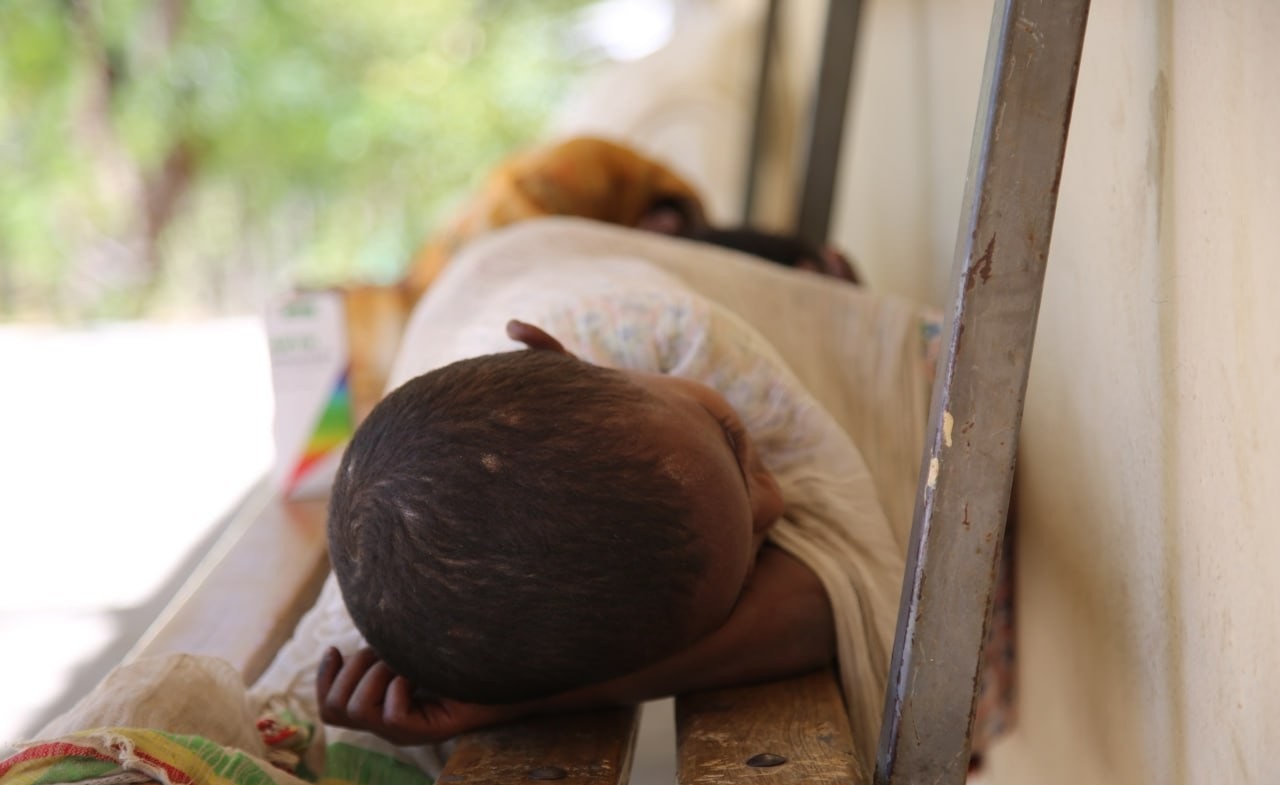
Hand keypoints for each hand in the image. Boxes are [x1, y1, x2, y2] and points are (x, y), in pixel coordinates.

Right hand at [316, 647, 517, 744]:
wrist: (505, 670)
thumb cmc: (459, 653)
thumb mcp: (408, 646)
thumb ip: (380, 648)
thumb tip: (338, 646)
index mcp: (379, 706)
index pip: (330, 709)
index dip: (323, 679)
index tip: (336, 648)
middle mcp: (389, 724)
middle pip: (334, 711)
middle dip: (350, 671)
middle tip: (383, 653)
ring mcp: (409, 732)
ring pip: (358, 712)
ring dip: (374, 675)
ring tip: (403, 661)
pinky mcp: (430, 732)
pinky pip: (393, 717)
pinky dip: (400, 686)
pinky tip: (419, 673)